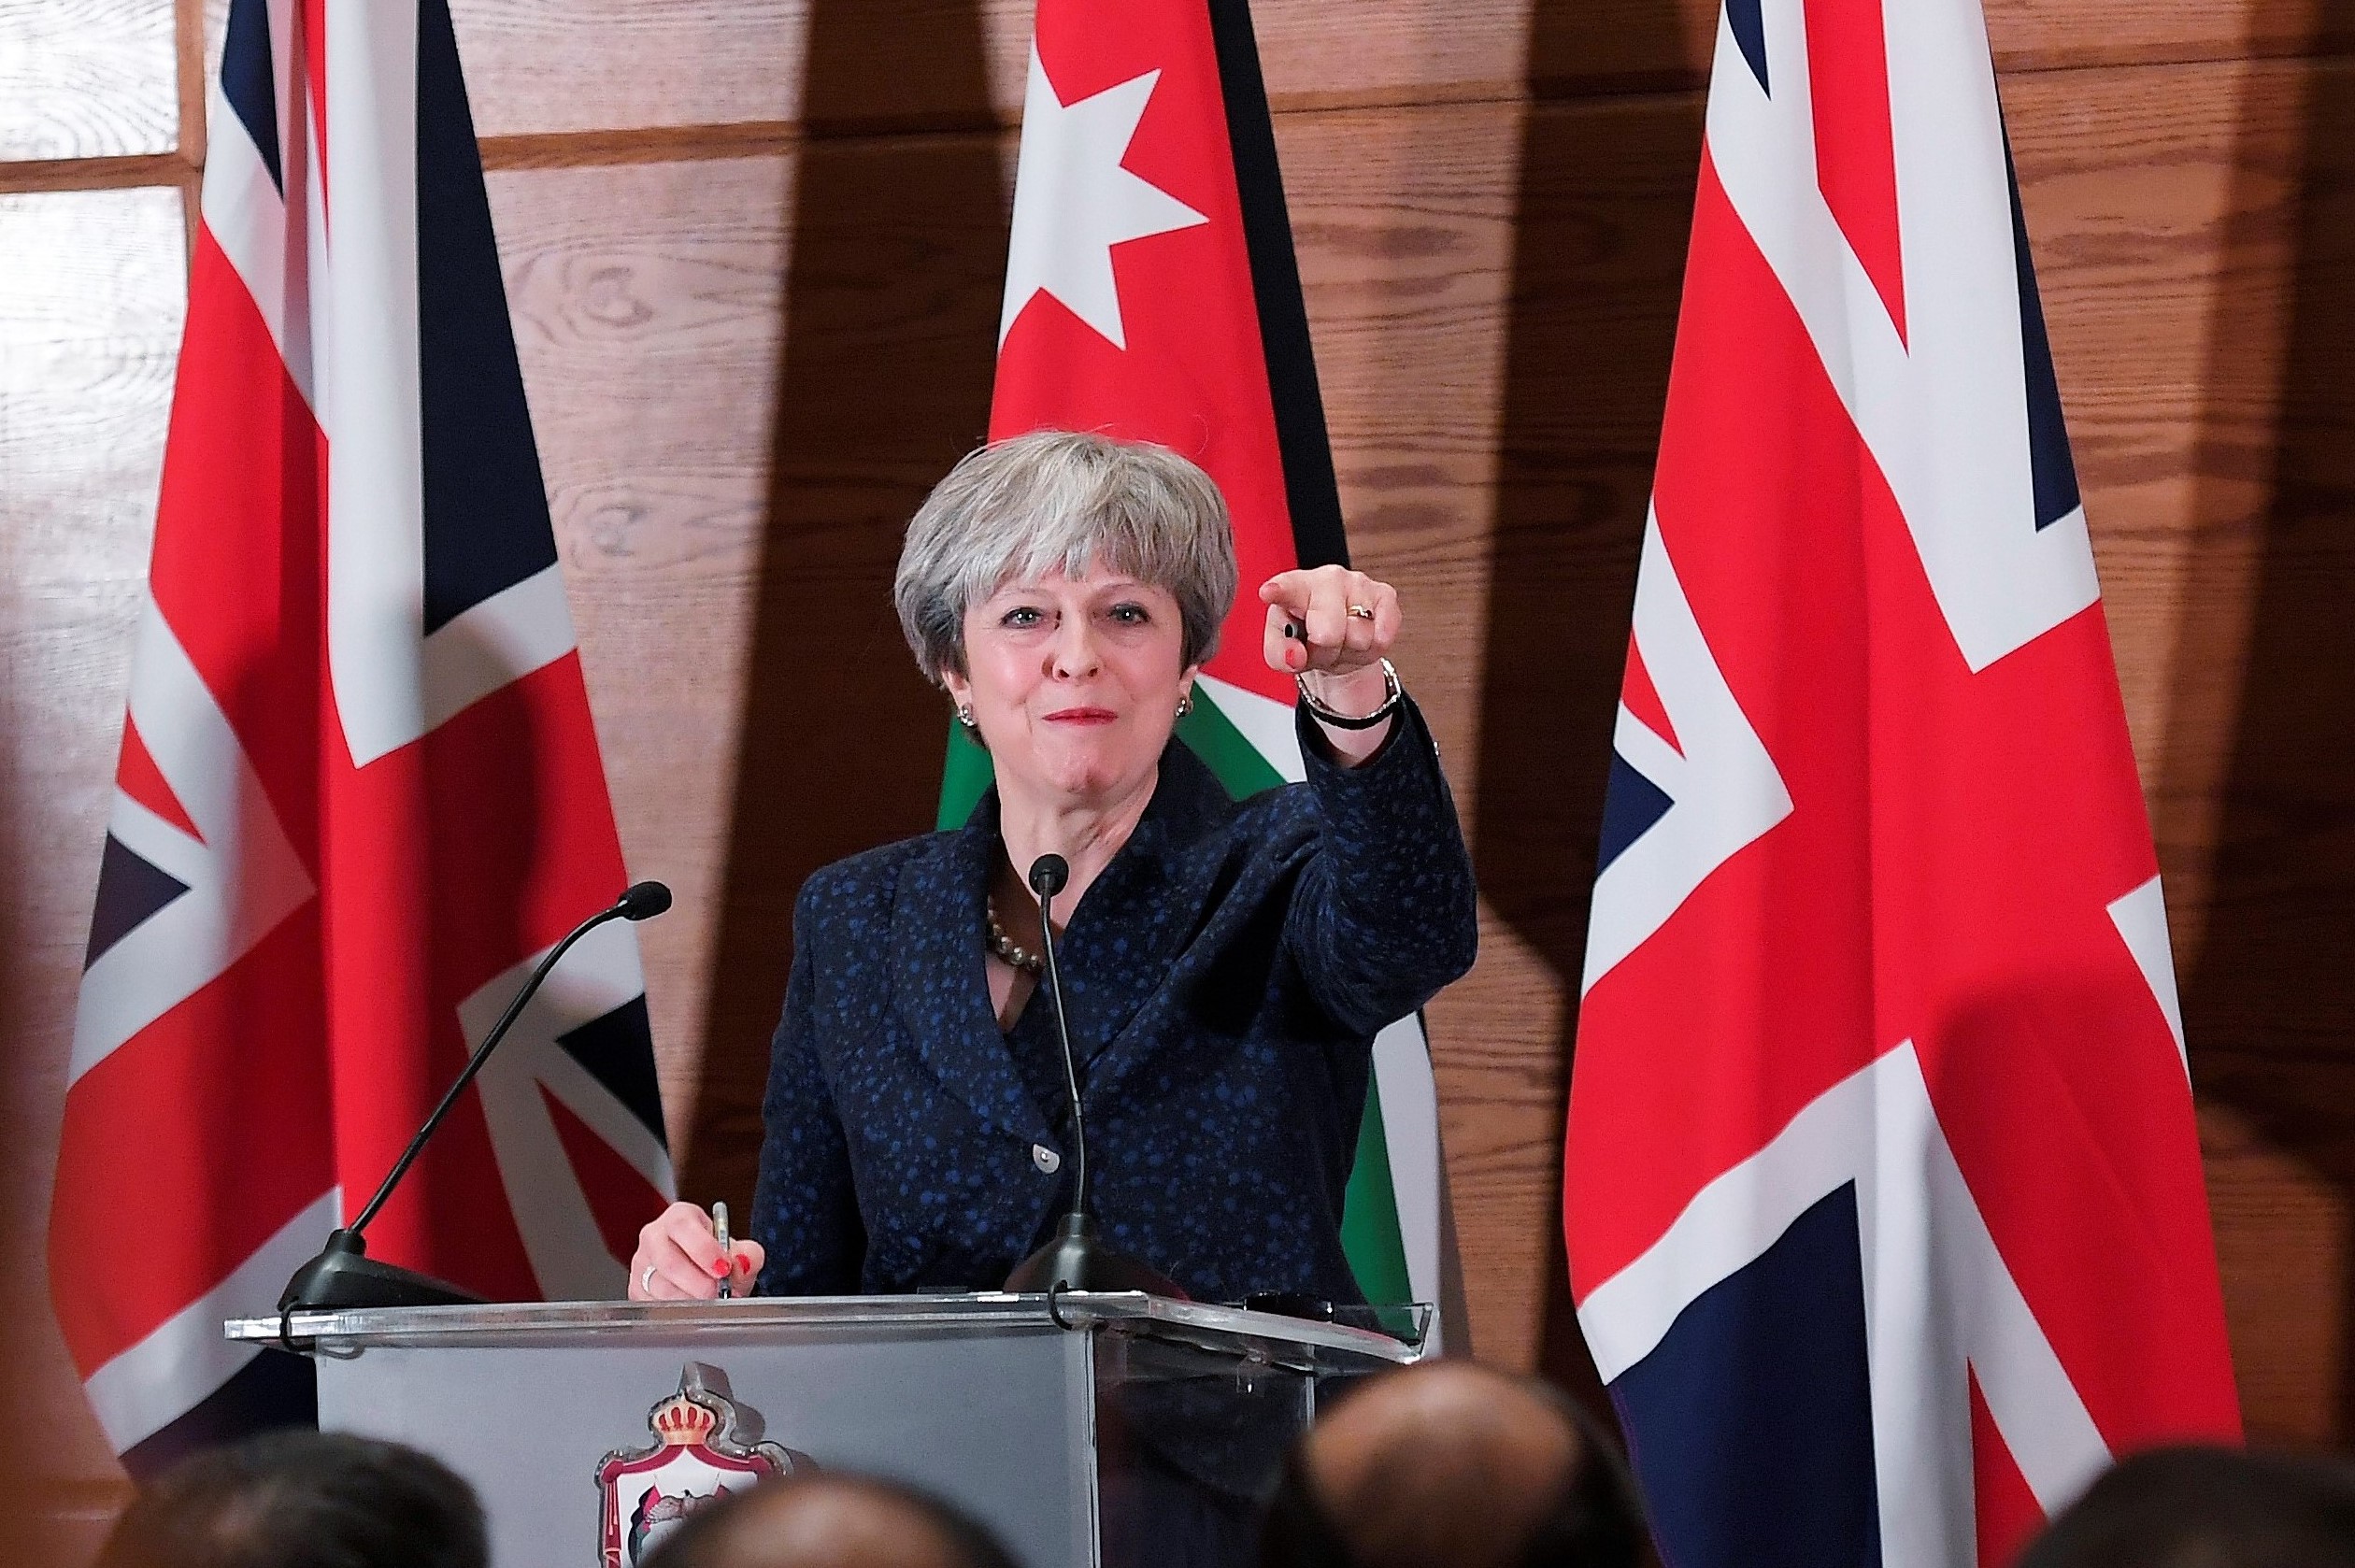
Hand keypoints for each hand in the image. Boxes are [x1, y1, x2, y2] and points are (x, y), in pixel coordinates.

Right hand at [629, 1201, 763, 1299]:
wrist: (705, 1275)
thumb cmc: (717, 1258)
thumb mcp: (738, 1251)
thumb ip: (748, 1254)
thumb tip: (744, 1261)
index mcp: (679, 1217)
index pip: (683, 1226)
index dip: (703, 1249)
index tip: (724, 1268)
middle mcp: (655, 1237)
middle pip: (669, 1261)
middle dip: (698, 1282)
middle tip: (719, 1293)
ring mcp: (642, 1264)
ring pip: (660, 1288)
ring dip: (690, 1301)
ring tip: (710, 1303)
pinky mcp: (636, 1290)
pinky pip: (653, 1306)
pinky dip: (677, 1313)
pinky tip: (693, 1310)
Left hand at [1260, 566, 1400, 681]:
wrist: (1337, 641)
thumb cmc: (1306, 637)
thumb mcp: (1282, 650)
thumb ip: (1280, 655)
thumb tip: (1296, 656)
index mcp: (1295, 586)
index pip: (1286, 588)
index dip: (1279, 591)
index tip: (1269, 591)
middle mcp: (1327, 578)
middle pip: (1328, 632)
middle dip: (1324, 650)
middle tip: (1319, 645)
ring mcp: (1358, 583)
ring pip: (1358, 638)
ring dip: (1348, 650)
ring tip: (1340, 641)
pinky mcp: (1385, 595)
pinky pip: (1382, 637)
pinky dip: (1372, 648)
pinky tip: (1361, 636)